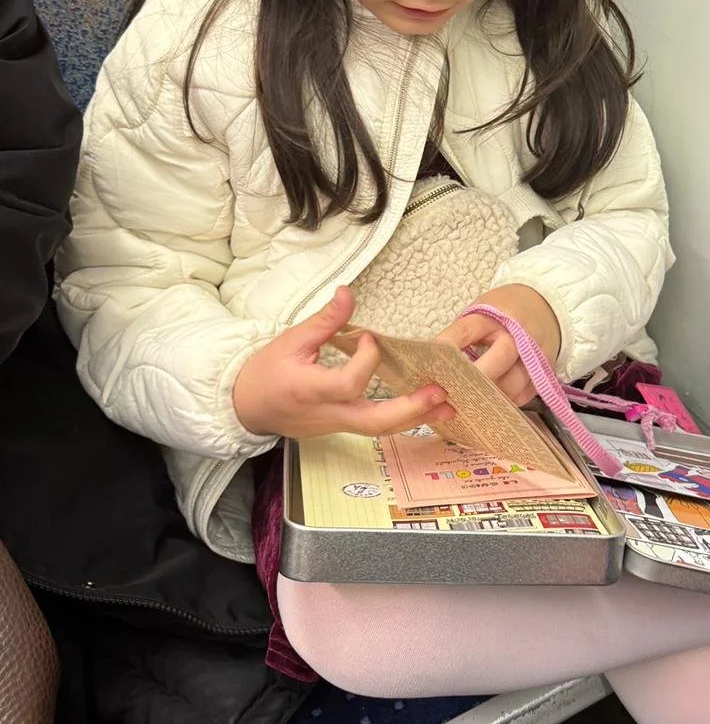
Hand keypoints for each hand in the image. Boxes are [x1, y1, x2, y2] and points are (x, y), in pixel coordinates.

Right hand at [233, 286, 454, 438]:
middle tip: (440, 393)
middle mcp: (328, 414)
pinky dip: (403, 420)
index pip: (348, 383)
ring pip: (380, 431)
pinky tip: (428, 410)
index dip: (366, 360)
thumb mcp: (290, 340)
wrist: (246, 407)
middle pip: (374, 423)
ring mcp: (337, 426)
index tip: (370, 338)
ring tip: (449, 407)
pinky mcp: (343, 428)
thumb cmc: (266, 372)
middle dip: (410, 409)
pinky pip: (376, 429)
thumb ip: (324, 320)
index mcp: (310, 390)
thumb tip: (348, 292)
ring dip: (416, 419)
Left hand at [435, 285, 562, 407]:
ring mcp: (535, 357)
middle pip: (498, 358)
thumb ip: (462, 334)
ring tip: (465, 403)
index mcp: (495, 316)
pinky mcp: (543, 375)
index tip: (430, 360)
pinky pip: (521, 396)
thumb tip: (432, 363)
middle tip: (450, 392)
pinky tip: (488, 404)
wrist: (544, 309)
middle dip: (474, 378)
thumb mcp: (482, 312)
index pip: (467, 330)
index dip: (447, 344)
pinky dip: (503, 403)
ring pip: (512, 384)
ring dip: (488, 396)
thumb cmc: (504, 314)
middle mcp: (518, 336)